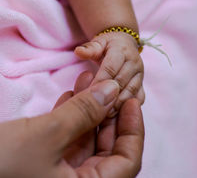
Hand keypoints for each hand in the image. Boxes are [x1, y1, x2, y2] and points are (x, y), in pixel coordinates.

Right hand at [0, 72, 143, 177]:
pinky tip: (71, 94)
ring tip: (88, 80)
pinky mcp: (46, 163)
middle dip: (108, 112)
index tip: (131, 101)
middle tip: (109, 86)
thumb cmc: (4, 163)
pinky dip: (70, 115)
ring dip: (88, 108)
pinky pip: (67, 138)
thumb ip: (84, 112)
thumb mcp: (49, 134)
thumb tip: (112, 90)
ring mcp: (60, 174)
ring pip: (86, 139)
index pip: (126, 163)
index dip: (133, 130)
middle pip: (107, 148)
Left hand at [75, 31, 144, 114]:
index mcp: (122, 51)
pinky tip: (115, 116)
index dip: (100, 81)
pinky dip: (127, 108)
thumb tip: (78, 51)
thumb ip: (89, 48)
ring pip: (131, 92)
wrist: (125, 45)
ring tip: (104, 116)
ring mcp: (140, 75)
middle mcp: (134, 62)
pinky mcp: (142, 85)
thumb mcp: (98, 43)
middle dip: (108, 96)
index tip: (87, 94)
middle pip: (122, 81)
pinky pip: (138, 98)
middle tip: (93, 110)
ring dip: (118, 104)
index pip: (111, 68)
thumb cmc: (107, 45)